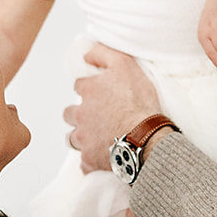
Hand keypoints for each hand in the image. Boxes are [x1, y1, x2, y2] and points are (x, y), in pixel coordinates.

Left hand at [63, 44, 159, 171]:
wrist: (146, 137)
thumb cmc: (139, 102)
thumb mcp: (125, 65)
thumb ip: (103, 54)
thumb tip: (87, 54)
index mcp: (88, 91)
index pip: (80, 86)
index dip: (92, 89)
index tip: (104, 94)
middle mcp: (81, 115)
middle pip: (70, 113)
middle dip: (80, 114)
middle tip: (97, 117)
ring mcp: (84, 138)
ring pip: (72, 138)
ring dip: (81, 137)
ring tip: (96, 138)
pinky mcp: (90, 159)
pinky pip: (84, 162)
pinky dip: (91, 161)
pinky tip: (102, 158)